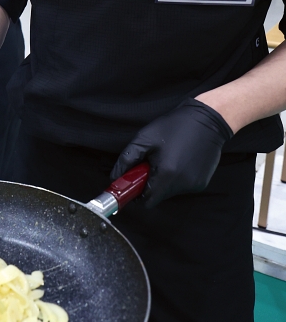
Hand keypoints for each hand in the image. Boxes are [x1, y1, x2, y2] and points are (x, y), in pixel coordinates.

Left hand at [110, 98, 232, 208]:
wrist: (207, 120)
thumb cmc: (175, 126)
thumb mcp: (144, 138)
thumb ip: (127, 160)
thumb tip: (115, 177)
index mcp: (167, 175)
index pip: (146, 201)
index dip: (136, 194)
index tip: (133, 183)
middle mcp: (182, 184)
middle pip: (158, 196)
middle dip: (150, 184)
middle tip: (151, 164)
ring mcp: (194, 185)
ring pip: (170, 192)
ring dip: (164, 180)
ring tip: (167, 158)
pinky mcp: (202, 182)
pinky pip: (182, 186)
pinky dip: (177, 178)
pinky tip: (180, 160)